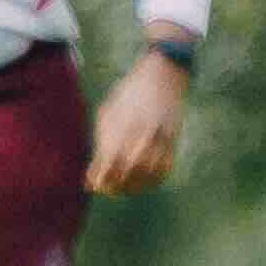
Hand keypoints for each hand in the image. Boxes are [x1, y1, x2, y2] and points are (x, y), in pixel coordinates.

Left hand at [89, 51, 191, 193]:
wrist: (161, 74)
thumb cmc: (127, 94)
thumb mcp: (108, 111)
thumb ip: (103, 139)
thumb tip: (94, 170)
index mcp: (122, 123)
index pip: (109, 159)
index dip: (100, 177)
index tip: (91, 185)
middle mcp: (142, 130)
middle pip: (129, 168)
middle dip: (116, 185)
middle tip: (106, 190)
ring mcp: (160, 135)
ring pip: (148, 171)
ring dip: (135, 185)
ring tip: (123, 189)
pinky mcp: (173, 138)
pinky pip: (166, 166)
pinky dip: (154, 179)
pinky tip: (143, 182)